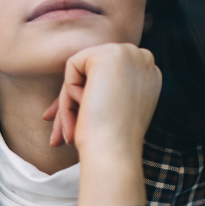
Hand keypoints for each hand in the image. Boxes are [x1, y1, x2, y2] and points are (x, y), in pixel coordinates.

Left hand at [43, 43, 160, 205]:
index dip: (85, 99)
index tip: (67, 129)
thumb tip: (80, 91)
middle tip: (56, 140)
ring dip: (69, 101)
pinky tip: (85, 108)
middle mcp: (144, 60)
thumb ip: (103, 95)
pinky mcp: (109, 53)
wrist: (114, 152)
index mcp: (149, 76)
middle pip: (92, 72)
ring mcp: (129, 53)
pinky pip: (72, 67)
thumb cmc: (110, 143)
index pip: (106, 79)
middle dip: (71, 102)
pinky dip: (69, 91)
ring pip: (80, 70)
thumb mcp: (112, 113)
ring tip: (69, 133)